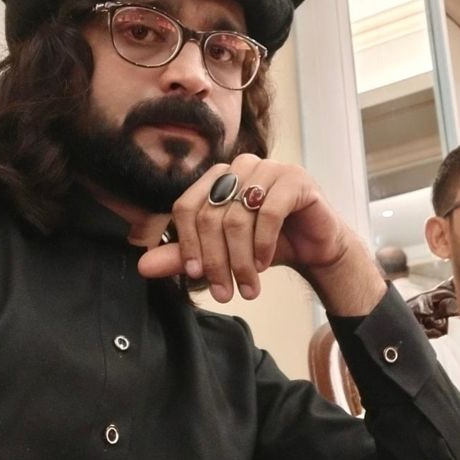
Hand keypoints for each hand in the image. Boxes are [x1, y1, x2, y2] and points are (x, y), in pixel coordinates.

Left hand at [138, 154, 351, 301]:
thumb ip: (185, 256)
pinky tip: (265, 263)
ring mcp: (269, 168)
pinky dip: (263, 244)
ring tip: (248, 287)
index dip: (187, 244)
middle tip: (225, 293)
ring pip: (238, 217)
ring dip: (240, 259)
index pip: (186, 207)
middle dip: (216, 260)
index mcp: (217, 177)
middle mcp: (240, 166)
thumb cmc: (268, 245)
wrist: (316, 246)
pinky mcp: (295, 179)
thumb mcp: (222, 253)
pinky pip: (269, 212)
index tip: (195, 276)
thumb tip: (143, 266)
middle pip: (211, 215)